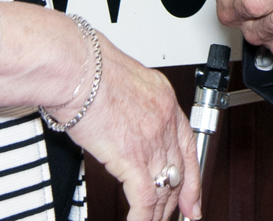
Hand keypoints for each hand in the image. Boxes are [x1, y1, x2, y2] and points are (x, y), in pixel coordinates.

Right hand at [61, 33, 200, 220]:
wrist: (78, 68)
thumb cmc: (90, 68)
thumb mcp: (125, 79)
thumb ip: (133, 102)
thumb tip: (126, 116)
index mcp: (165, 100)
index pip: (189, 146)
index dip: (193, 178)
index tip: (194, 198)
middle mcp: (164, 121)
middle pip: (178, 172)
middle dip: (176, 200)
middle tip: (176, 215)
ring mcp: (151, 141)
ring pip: (163, 189)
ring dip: (157, 212)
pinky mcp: (132, 158)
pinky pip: (144, 199)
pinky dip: (141, 217)